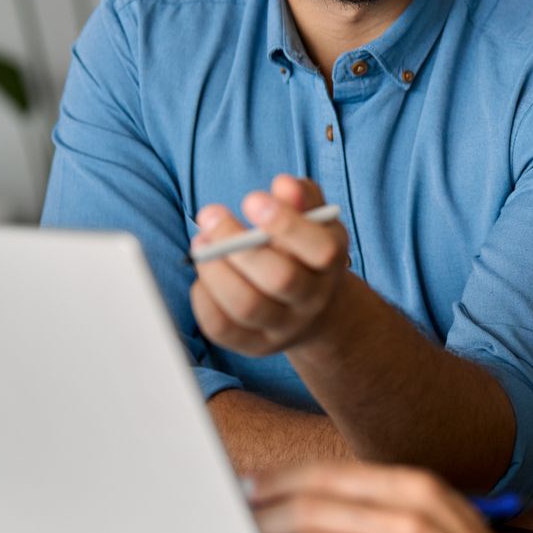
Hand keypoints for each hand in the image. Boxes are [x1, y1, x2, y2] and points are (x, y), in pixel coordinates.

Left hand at [190, 174, 350, 354]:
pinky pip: (223, 328)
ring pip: (248, 306)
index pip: (320, 250)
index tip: (252, 199)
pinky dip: (204, 298)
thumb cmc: (304, 248)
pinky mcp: (254, 345)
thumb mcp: (312, 217)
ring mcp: (283, 327)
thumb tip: (284, 186)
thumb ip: (301, 196)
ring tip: (201, 242)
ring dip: (216, 270)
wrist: (312, 306)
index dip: (285, 224)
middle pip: (281, 279)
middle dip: (239, 244)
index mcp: (332, 263)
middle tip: (211, 215)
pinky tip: (203, 274)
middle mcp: (312, 299)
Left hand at [251, 464, 532, 532]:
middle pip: (309, 509)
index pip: (327, 475)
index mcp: (415, 489)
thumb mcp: (440, 511)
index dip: (279, 482)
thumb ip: (384, 501)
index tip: (252, 490)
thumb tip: (315, 498)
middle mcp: (405, 521)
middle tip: (251, 529)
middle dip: (266, 520)